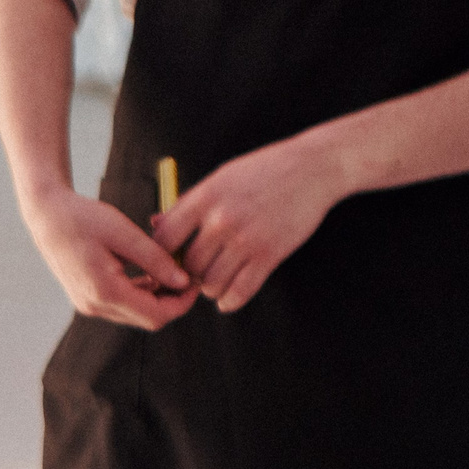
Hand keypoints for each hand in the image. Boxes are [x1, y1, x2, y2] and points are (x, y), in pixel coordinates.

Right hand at [20, 181, 197, 329]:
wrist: (47, 216)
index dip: (182, 303)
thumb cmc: (83, 219)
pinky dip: (141, 293)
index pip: (156, 315)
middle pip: (147, 318)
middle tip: (187, 274)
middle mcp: (94, 305)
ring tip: (169, 268)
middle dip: (172, 300)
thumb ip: (155, 260)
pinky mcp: (87, 298)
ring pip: (136, 314)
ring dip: (157, 297)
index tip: (196, 281)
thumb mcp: (124, 233)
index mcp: (104, 291)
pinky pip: (123, 305)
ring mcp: (89, 304)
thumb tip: (184, 282)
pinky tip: (149, 271)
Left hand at [153, 140, 342, 312]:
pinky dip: (229, 300)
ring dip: (208, 288)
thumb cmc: (262, 171)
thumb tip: (155, 225)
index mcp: (204, 197)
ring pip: (210, 282)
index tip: (166, 261)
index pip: (163, 238)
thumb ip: (188, 203)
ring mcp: (246, 239)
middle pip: (187, 265)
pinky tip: (227, 298)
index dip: (158, 256)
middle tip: (193, 276)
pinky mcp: (270, 254)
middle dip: (187, 275)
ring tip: (213, 282)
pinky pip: (240, 291)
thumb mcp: (220, 178)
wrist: (312, 168)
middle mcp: (222, 219)